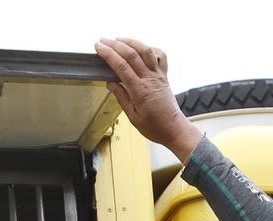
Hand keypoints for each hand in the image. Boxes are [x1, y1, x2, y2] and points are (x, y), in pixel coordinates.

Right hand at [95, 37, 201, 160]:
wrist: (174, 129)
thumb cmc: (154, 126)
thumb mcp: (133, 117)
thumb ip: (121, 97)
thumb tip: (110, 83)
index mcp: (140, 91)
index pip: (121, 66)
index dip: (108, 54)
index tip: (99, 48)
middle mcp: (150, 79)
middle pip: (132, 54)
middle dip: (115, 44)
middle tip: (103, 41)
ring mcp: (158, 75)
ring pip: (146, 50)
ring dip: (131, 42)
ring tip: (119, 39)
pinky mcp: (164, 75)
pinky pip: (160, 56)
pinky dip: (150, 48)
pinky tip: (141, 48)